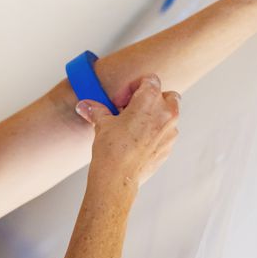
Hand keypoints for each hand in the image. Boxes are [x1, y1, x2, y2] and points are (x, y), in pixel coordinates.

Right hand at [77, 74, 180, 189]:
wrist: (118, 178)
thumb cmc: (112, 149)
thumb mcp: (102, 124)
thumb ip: (97, 110)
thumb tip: (86, 106)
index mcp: (150, 100)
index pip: (150, 80)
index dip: (135, 87)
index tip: (124, 99)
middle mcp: (166, 114)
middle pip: (167, 95)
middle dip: (152, 100)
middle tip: (132, 110)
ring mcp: (170, 132)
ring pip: (169, 116)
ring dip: (156, 117)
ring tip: (135, 127)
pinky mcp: (169, 148)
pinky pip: (166, 134)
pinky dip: (156, 134)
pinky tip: (139, 142)